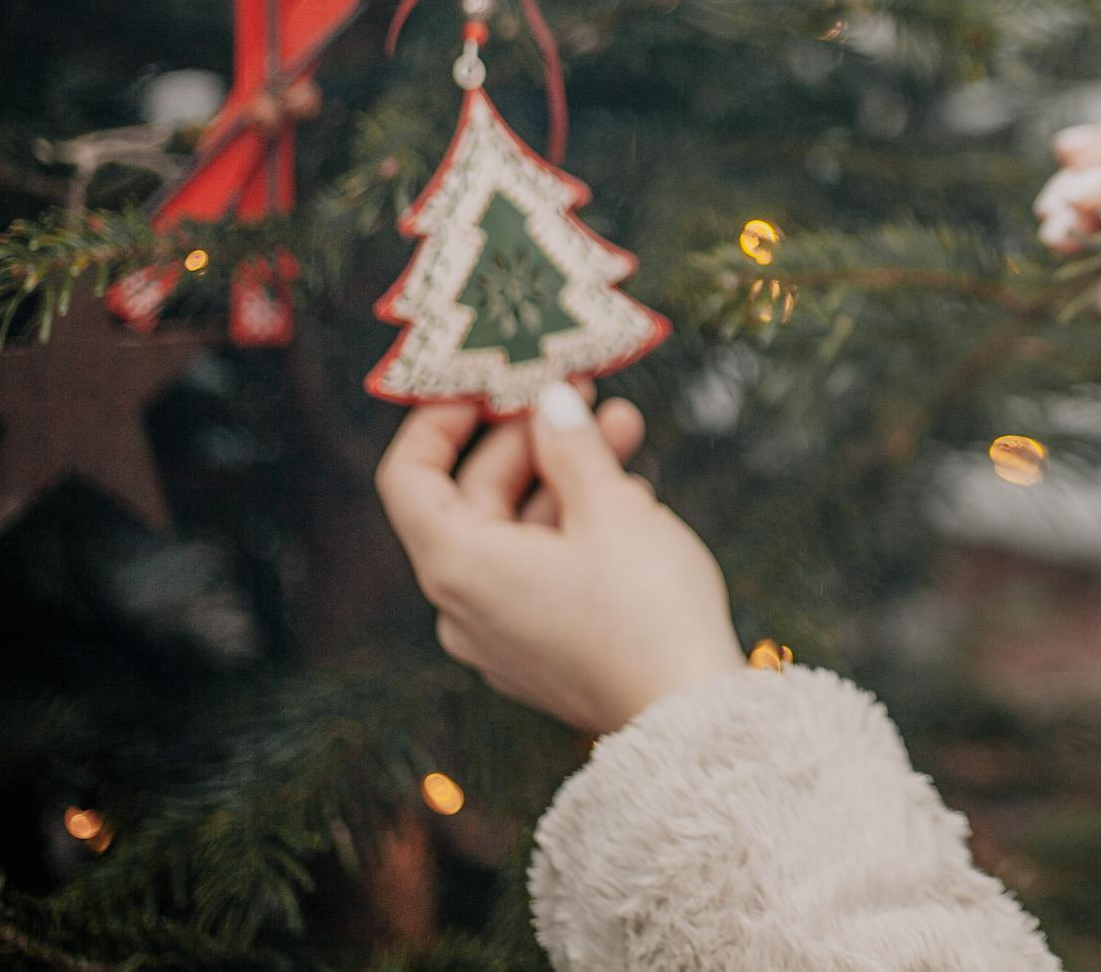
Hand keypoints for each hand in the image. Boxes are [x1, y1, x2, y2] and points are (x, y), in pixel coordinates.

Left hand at [375, 384, 747, 735]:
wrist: (691, 720)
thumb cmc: (645, 610)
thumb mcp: (611, 507)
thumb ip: (571, 445)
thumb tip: (549, 401)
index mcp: (458, 565)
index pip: (408, 477)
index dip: (439, 419)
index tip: (486, 380)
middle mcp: (462, 605)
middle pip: (472, 499)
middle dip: (530, 439)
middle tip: (583, 392)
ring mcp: (500, 635)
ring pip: (516, 533)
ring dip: (564, 476)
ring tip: (624, 430)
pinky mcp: (540, 654)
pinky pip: (538, 571)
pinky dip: (572, 526)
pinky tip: (627, 495)